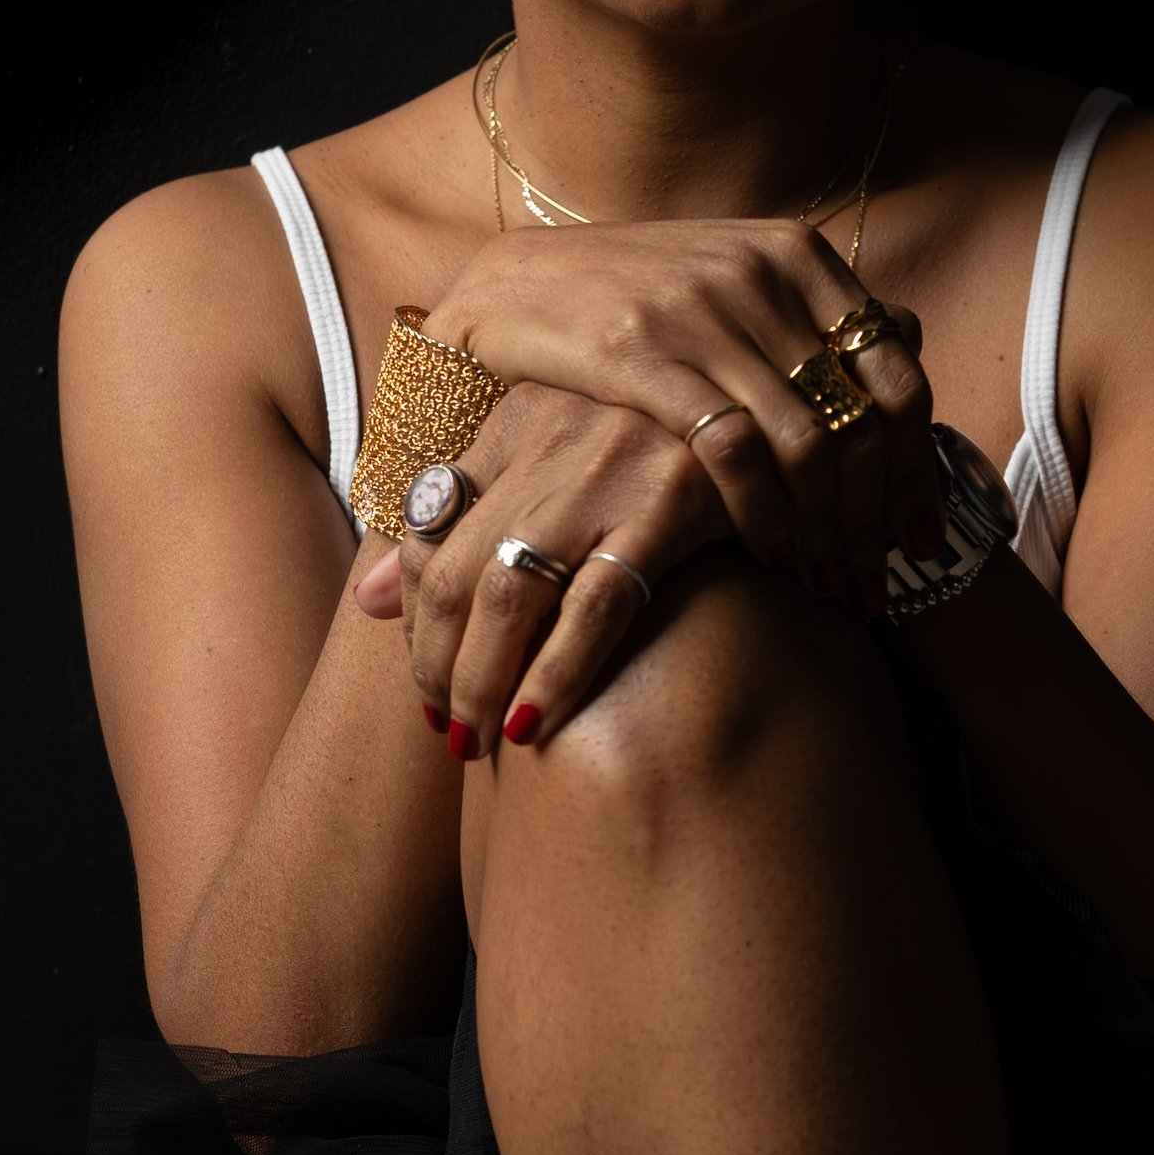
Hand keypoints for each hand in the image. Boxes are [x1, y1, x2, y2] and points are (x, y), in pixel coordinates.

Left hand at [355, 380, 742, 752]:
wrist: (788, 439)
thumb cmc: (660, 470)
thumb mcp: (556, 474)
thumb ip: (462, 526)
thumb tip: (365, 603)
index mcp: (518, 414)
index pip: (426, 528)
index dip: (414, 618)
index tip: (426, 680)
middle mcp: (556, 428)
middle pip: (456, 570)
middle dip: (438, 665)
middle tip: (445, 728)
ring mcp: (613, 464)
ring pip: (509, 594)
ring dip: (480, 682)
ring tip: (476, 740)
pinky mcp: (675, 504)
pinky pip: (594, 609)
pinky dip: (554, 675)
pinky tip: (533, 724)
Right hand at [422, 220, 942, 608]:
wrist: (516, 278)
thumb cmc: (635, 294)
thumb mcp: (736, 277)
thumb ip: (813, 314)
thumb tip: (917, 338)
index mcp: (798, 256)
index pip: (897, 375)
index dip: (918, 467)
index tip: (922, 535)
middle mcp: (761, 275)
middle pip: (861, 421)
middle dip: (875, 518)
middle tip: (877, 580)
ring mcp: (701, 310)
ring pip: (807, 443)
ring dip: (826, 531)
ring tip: (829, 585)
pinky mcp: (640, 353)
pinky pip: (732, 448)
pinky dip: (763, 512)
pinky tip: (769, 557)